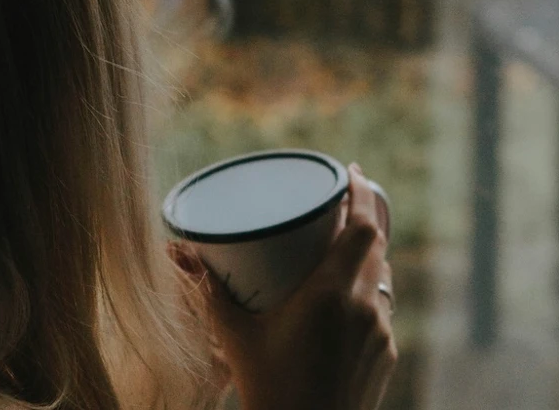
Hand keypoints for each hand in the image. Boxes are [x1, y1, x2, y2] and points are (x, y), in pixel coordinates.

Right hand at [175, 164, 396, 409]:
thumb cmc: (267, 391)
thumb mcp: (235, 336)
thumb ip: (207, 290)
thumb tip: (172, 252)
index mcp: (330, 295)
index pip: (363, 227)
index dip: (363, 193)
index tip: (353, 171)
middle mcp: (363, 308)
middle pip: (376, 245)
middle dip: (362, 218)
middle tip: (340, 201)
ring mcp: (380, 333)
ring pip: (382, 277)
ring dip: (365, 256)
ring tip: (342, 245)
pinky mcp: (386, 354)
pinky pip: (382, 309)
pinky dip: (367, 292)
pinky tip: (347, 297)